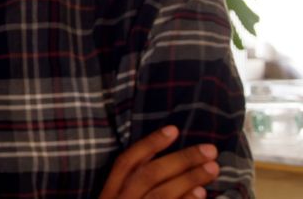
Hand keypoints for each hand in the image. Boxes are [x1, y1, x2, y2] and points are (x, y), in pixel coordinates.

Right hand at [99, 126, 219, 198]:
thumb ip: (130, 186)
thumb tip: (163, 161)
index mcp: (108, 195)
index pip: (126, 162)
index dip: (149, 144)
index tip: (173, 129)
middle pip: (149, 175)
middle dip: (180, 159)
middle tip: (209, 149)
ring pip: (161, 194)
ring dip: (189, 178)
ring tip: (212, 168)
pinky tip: (202, 194)